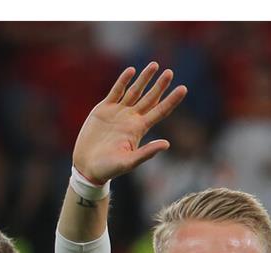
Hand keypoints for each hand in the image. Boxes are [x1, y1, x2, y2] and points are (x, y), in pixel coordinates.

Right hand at [73, 62, 186, 184]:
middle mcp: (131, 119)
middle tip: (170, 72)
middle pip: (150, 98)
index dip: (171, 100)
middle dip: (160, 85)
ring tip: (154, 65)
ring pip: (135, 91)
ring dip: (144, 78)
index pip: (160, 111)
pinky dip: (123, 81)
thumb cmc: (109, 169)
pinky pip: (116, 91)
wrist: (87, 166)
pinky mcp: (103, 110)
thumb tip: (167, 144)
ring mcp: (118, 112)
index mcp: (139, 130)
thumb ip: (147, 153)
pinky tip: (131, 71)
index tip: (183, 88)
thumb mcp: (129, 162)